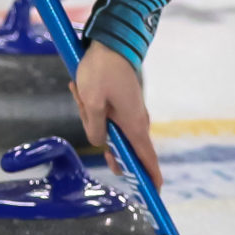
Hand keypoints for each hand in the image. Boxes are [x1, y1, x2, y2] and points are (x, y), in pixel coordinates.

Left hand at [73, 41, 159, 184]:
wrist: (112, 41)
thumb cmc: (101, 71)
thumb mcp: (90, 103)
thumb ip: (94, 128)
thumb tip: (102, 142)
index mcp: (133, 125)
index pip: (146, 158)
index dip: (150, 178)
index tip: (154, 194)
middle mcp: (137, 121)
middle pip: (121, 146)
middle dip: (100, 137)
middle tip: (86, 104)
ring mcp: (131, 112)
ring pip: (109, 129)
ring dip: (91, 117)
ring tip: (80, 90)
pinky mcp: (123, 103)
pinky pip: (106, 116)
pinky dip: (93, 108)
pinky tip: (81, 88)